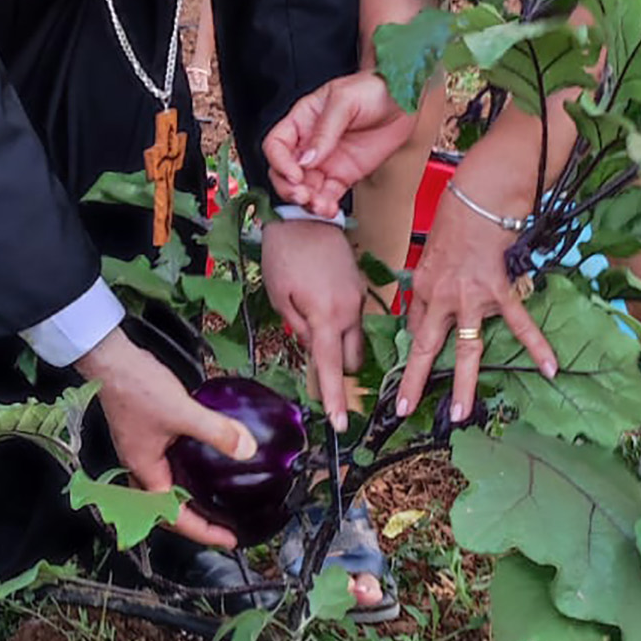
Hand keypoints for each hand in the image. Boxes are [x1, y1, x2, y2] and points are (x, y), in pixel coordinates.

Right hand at [77, 327, 256, 548]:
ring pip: (162, 490)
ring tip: (210, 504)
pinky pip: (163, 468)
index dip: (203, 532)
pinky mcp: (143, 436)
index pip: (175, 517)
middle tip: (221, 529)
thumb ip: (216, 431)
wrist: (111, 360)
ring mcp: (139, 451)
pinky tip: (196, 464)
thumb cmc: (136, 386)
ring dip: (185, 502)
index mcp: (145, 470)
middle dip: (193, 524)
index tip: (228, 540)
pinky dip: (182, 476)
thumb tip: (247, 450)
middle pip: (164, 512)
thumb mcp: (183, 411)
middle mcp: (139, 466)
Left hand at [261, 218, 365, 429]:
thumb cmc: (284, 253)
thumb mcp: (279, 296)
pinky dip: (342, 326)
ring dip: (341, 347)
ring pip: (356, 340)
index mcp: (327, 316)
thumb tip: (311, 347)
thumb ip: (298, 327)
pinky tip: (323, 311)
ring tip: (316, 332)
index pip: (332, 368)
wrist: (306, 215)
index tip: (341, 425)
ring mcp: (359, 298)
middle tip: (320, 373)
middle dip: (338, 371)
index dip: (335, 398)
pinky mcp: (360, 287)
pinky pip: (355, 319)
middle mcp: (350, 311)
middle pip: (351, 359)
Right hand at [264, 72, 417, 218]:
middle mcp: (309, 144)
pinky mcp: (344, 175)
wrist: (404, 101)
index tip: (294, 174)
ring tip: (318, 205)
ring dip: (307, 201)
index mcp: (302, 120)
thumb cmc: (372, 89)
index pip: (276, 145)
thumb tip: (307, 159)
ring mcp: (326, 162)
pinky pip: (328, 196)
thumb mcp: (344, 100)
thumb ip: (324, 131)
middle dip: (288, 188)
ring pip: (305, 188)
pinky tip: (328, 208)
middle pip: (284, 172)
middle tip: (302, 195)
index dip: (279, 162)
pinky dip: (325, 206)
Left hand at [397, 144, 556, 425]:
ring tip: (461, 413)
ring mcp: (471, 298)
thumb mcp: (431, 252)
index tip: (403, 373)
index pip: (416, 326)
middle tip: (405, 409)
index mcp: (424, 287)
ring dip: (464, 383)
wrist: (480, 197)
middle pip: (426, 346)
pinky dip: (537, 346)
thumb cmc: (456, 218)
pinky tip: (550, 367)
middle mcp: (443, 297)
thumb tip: (432, 305)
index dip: (412, 349)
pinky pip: (519, 324)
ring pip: (467, 348)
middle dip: (415, 380)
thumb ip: (431, 282)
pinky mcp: (499, 291)